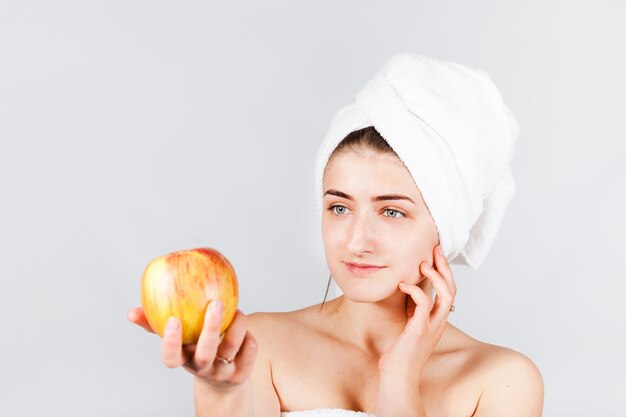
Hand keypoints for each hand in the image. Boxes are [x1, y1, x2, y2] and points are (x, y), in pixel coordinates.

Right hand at [127, 300, 257, 390]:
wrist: (222, 381)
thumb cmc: (194, 349)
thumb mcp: (177, 340)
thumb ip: (154, 325)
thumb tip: (131, 312)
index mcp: (184, 359)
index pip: (172, 358)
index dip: (171, 342)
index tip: (172, 319)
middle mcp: (203, 367)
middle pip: (205, 353)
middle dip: (211, 328)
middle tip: (215, 303)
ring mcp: (223, 372)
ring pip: (232, 346)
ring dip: (236, 325)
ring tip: (235, 309)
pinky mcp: (242, 373)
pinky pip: (250, 347)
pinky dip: (248, 333)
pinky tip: (242, 322)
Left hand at [377, 245, 456, 383]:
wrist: (398, 377)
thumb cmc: (400, 354)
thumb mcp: (409, 325)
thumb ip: (413, 310)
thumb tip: (409, 289)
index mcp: (437, 320)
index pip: (448, 291)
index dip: (444, 271)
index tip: (435, 254)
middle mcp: (439, 322)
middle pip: (452, 290)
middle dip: (445, 267)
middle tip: (435, 249)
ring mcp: (431, 326)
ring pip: (447, 296)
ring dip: (437, 277)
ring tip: (423, 264)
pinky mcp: (419, 330)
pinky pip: (424, 305)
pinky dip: (416, 291)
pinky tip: (403, 284)